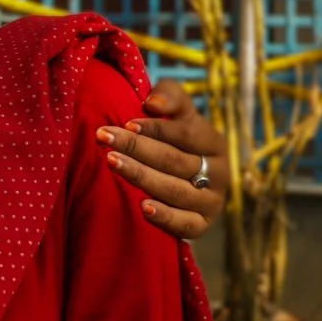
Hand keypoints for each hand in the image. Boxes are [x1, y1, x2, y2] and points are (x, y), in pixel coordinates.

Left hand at [96, 80, 226, 239]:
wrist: (187, 180)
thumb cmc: (176, 138)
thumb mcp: (178, 112)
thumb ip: (170, 96)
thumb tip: (152, 103)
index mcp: (214, 143)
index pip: (187, 134)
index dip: (156, 128)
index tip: (126, 123)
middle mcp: (218, 172)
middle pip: (175, 160)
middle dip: (137, 148)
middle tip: (103, 137)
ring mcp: (212, 201)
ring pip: (176, 190)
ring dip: (142, 176)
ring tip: (113, 162)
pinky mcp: (202, 224)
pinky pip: (186, 224)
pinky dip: (166, 216)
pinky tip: (143, 207)